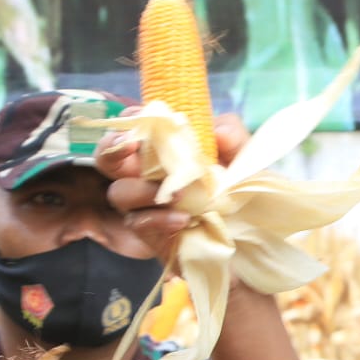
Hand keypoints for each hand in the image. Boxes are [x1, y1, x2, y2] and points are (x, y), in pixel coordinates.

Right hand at [96, 113, 250, 264]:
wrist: (251, 242)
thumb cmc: (241, 194)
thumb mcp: (244, 161)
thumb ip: (233, 138)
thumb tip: (217, 131)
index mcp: (165, 152)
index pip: (134, 129)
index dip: (130, 121)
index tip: (141, 117)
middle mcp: (147, 175)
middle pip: (108, 158)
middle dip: (112, 150)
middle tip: (130, 148)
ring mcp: (145, 205)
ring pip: (119, 193)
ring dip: (142, 190)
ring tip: (178, 196)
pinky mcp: (150, 233)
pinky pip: (138, 223)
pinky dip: (157, 219)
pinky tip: (182, 219)